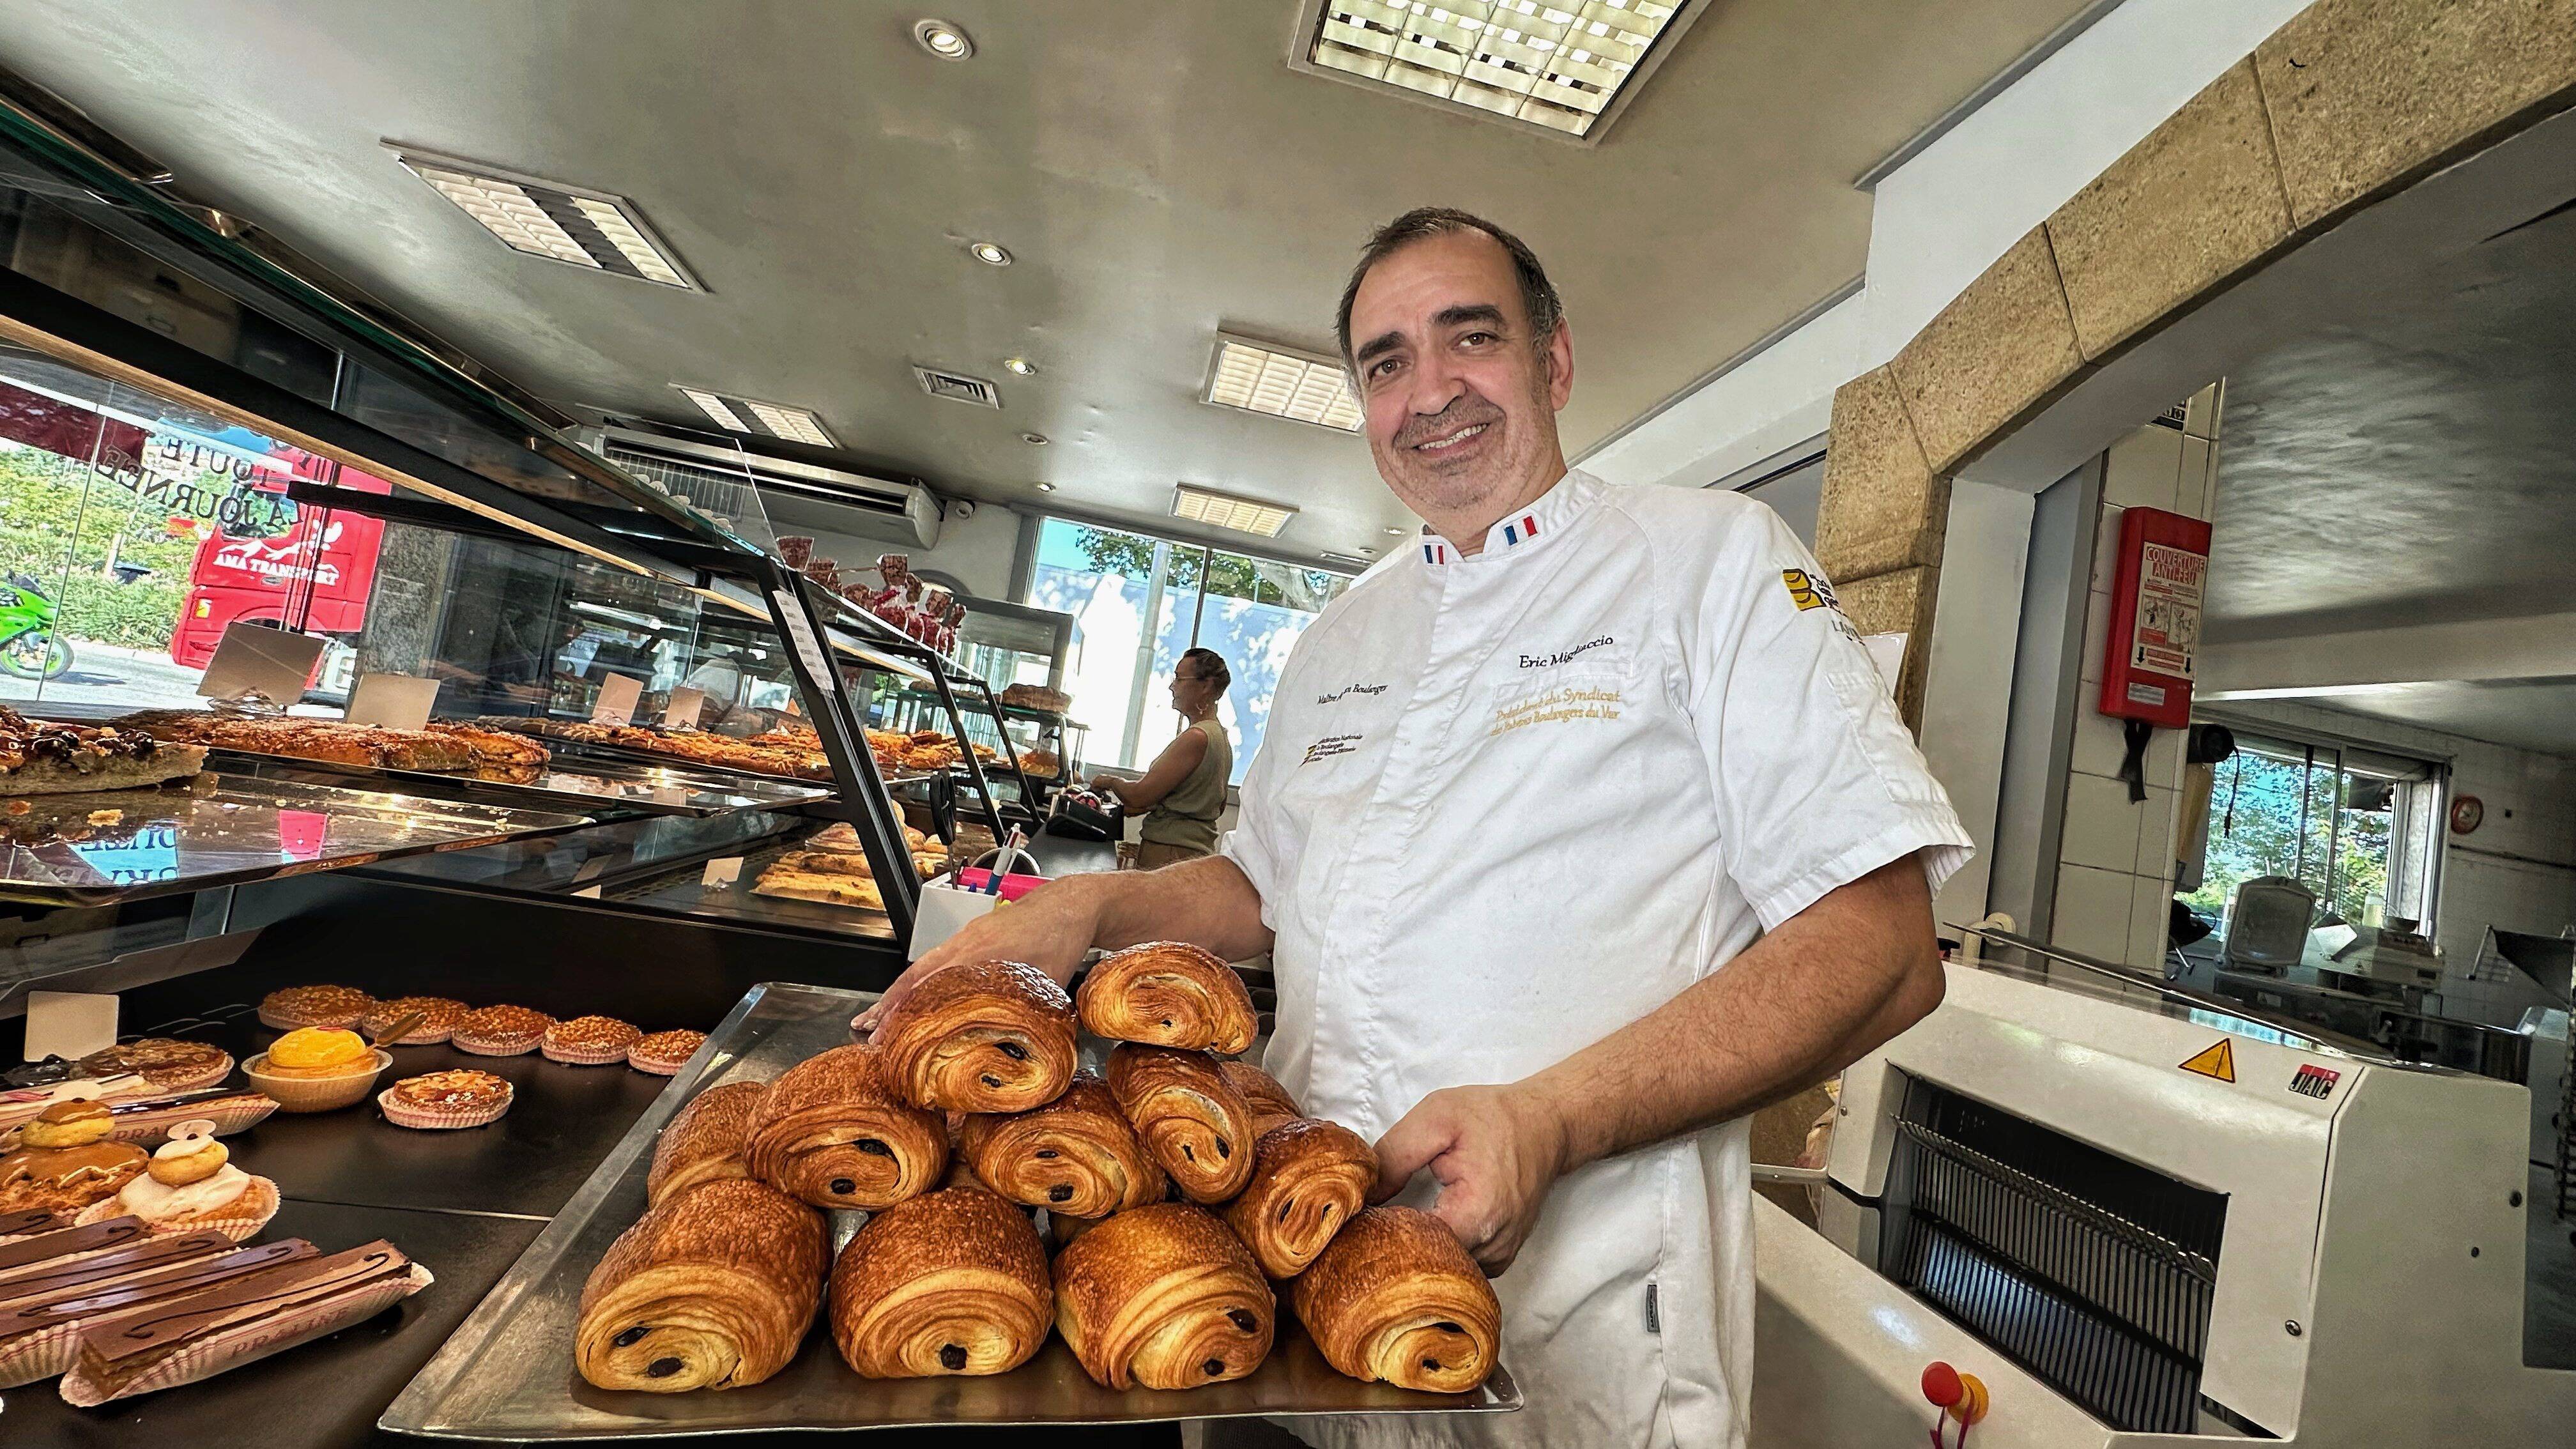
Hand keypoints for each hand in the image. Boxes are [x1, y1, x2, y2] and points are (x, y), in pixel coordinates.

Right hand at [850, 875, 1102, 1034]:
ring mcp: (965, 938)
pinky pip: (933, 959)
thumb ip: (1029, 1018)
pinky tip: (908, 994)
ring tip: (874, 1019)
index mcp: (979, 956)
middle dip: (888, 1008)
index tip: (887, 1037)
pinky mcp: (970, 935)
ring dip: (896, 995)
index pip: (930, 988)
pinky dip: (915, 979)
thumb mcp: (1048, 985)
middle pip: (915, 978)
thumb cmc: (1062, 940)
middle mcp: (965, 944)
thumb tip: (1017, 1058)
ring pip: (920, 968)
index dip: (906, 1015)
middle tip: (867, 1034)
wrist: (1072, 903)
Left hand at [1370, 1083, 1571, 1275]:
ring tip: (1401, 1217)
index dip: (1382, 1233)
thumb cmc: (1493, 1117)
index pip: (1412, 1248)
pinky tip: (1427, 1223)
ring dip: (1418, 1248)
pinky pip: (1459, 1265)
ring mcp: (1499, 1258)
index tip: (1363, 1217)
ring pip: (1442, 1269)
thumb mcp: (1436, 1117)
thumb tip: (1364, 1196)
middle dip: (1395, 1244)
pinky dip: (1439, 1249)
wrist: (1545, 1125)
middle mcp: (1492, 1247)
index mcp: (1477, 1214)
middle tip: (1374, 1218)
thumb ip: (1395, 1155)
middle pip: (1426, 1265)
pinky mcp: (1500, 1258)